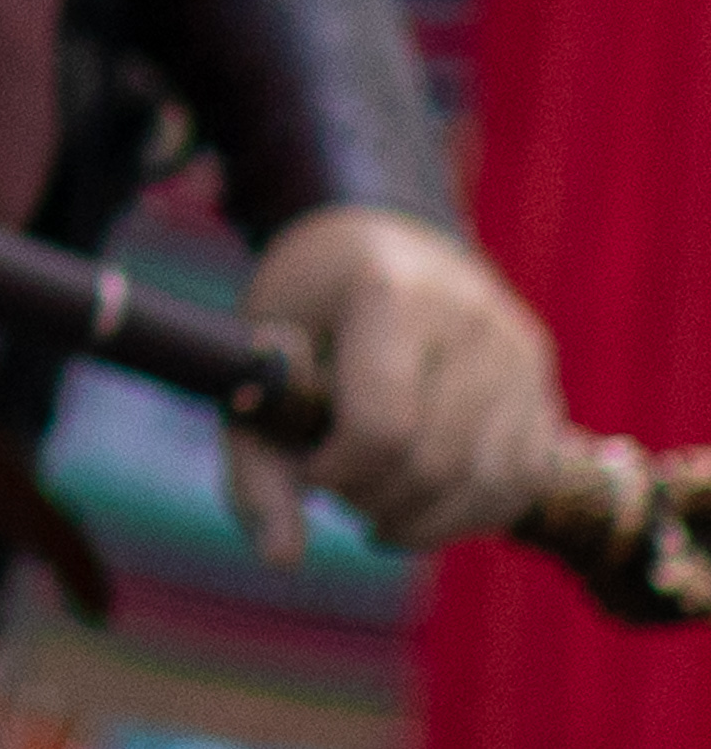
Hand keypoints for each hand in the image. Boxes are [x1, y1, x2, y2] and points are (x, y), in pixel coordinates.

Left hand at [224, 207, 562, 562]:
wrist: (377, 241)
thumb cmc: (307, 307)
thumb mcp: (257, 360)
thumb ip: (255, 462)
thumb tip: (281, 560)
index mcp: (388, 290)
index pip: (380, 427)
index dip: (336, 473)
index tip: (307, 469)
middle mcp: (469, 314)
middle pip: (435, 464)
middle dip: (376, 500)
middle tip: (339, 485)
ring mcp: (518, 352)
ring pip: (488, 487)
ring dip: (424, 518)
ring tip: (376, 497)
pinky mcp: (545, 386)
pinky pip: (521, 484)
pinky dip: (469, 513)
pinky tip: (425, 498)